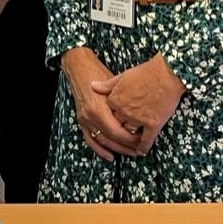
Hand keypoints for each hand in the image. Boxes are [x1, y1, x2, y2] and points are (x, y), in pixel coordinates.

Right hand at [60, 47, 141, 161]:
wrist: (79, 67)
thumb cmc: (98, 73)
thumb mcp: (115, 86)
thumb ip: (124, 103)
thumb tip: (141, 117)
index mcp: (99, 109)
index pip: (117, 132)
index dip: (131, 139)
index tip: (143, 140)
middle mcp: (90, 117)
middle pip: (111, 139)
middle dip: (127, 146)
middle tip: (140, 149)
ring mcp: (85, 120)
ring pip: (102, 141)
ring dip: (117, 149)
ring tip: (130, 153)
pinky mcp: (82, 121)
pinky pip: (90, 139)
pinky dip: (100, 149)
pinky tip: (110, 156)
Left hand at [95, 55, 184, 155]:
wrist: (166, 74)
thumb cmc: (145, 72)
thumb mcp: (122, 76)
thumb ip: (107, 85)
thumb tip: (92, 85)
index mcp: (114, 100)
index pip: (107, 115)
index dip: (109, 120)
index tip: (111, 123)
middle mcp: (123, 112)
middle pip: (117, 127)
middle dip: (118, 133)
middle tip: (120, 138)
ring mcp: (138, 119)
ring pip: (129, 135)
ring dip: (129, 141)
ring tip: (131, 145)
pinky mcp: (153, 124)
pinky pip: (146, 139)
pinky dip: (143, 147)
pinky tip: (141, 151)